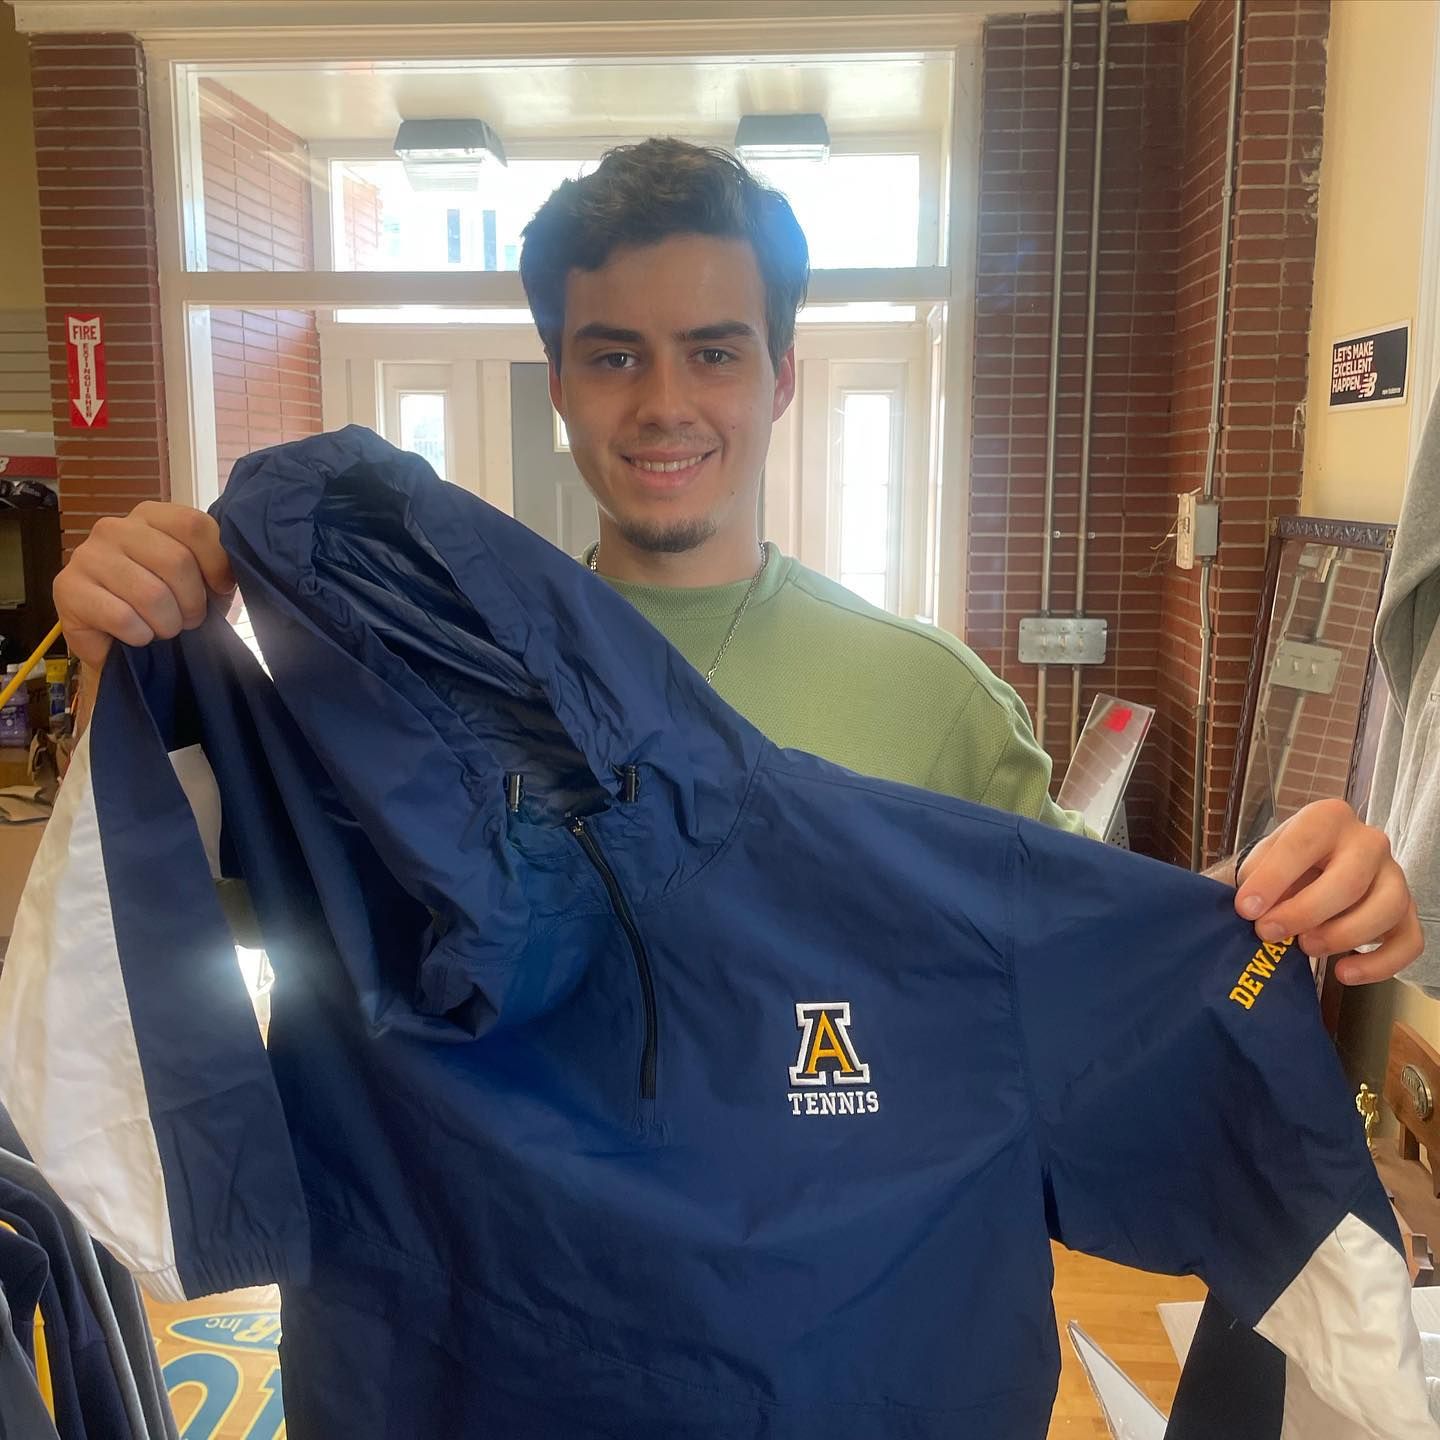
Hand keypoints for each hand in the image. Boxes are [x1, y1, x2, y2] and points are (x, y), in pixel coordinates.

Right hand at [54, 502, 234, 667]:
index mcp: (151, 516)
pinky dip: (141, 636)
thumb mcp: (200, 581)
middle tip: (189, 620)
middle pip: (176, 561)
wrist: (121, 645)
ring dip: (168, 624)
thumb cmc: (168, 607)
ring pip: (151, 594)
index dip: (218, 564)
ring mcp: (88, 555)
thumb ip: (217, 564)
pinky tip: (137, 636)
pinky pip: (123, 618)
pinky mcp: (68, 588)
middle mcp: (115, 527)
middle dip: (193, 603)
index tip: (222, 589)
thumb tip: (234, 571)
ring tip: (164, 629)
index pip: (194, 525)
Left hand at [1235, 798, 1422, 984]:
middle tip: (1268, 933)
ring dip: (1344, 935)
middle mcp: (1369, 841)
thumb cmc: (1284, 865)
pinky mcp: (1407, 911)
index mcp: (1327, 818)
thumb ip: (1256, 878)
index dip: (1272, 880)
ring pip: (1387, 908)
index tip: (1246, 909)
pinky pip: (1409, 941)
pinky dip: (1380, 964)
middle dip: (1304, 913)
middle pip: (1349, 881)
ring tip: (1306, 947)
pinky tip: (1344, 972)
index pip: (1301, 846)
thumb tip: (1252, 909)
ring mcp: (1394, 875)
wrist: (1310, 871)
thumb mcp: (1262, 859)